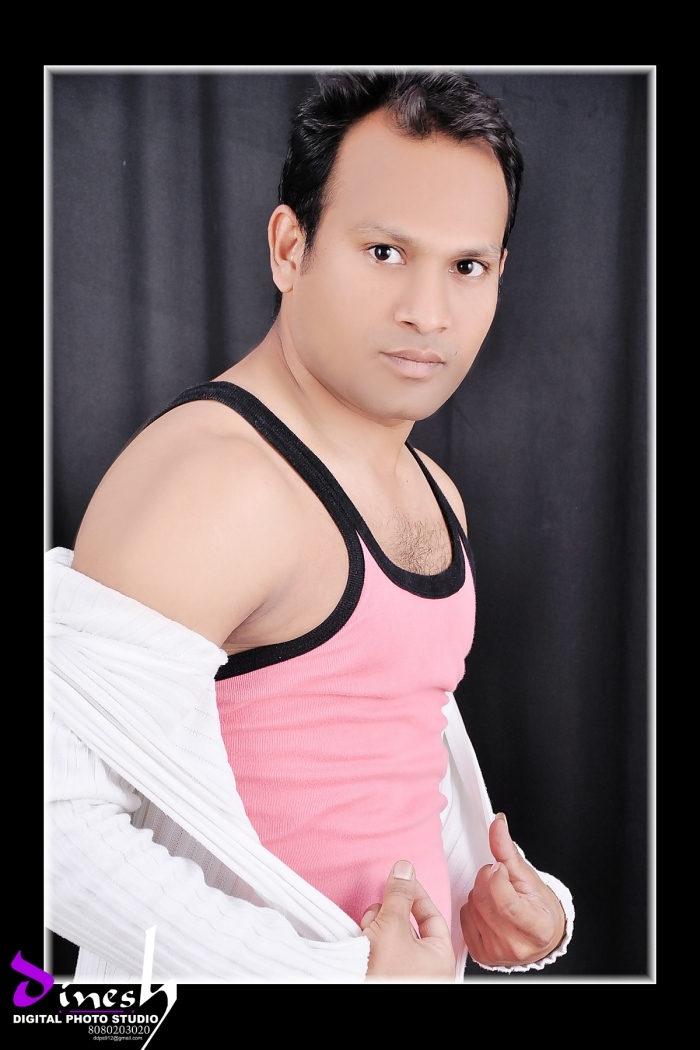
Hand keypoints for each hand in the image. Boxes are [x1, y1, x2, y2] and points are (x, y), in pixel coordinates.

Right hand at [361, 861, 455, 980]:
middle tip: (380, 908)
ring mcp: (404, 974)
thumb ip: (399, 895)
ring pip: (391, 936)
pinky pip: (380, 950)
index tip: (402, 880)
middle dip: (390, 912)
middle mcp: (425, 969)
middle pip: (409, 925)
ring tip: (368, 929)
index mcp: (440, 959)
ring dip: (377, 926)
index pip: (433, 917)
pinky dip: (370, 940)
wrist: (350, 985)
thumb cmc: (385, 975)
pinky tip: (362, 939)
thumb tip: (404, 870)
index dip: (416, 895)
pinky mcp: (385, 974)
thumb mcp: (392, 926)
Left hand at [460, 813, 565, 967]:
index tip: (499, 867)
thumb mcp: (528, 876)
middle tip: (499, 879)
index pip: (507, 903)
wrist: (539, 936)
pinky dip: (471, 906)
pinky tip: (486, 908)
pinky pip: (463, 917)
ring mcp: (497, 953)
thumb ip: (508, 850)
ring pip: (472, 906)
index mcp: (537, 928)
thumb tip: (497, 822)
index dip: (498, 878)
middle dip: (487, 879)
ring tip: (495, 895)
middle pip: (485, 900)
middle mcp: (517, 946)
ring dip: (479, 892)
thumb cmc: (537, 905)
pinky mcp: (481, 955)